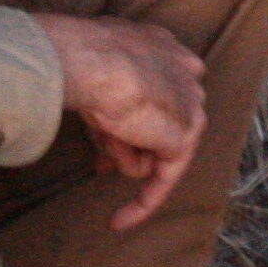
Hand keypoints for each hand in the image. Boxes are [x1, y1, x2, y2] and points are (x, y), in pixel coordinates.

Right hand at [39, 13, 203, 230]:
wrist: (90, 61)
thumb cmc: (79, 58)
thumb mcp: (96, 76)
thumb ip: (112, 101)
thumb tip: (114, 137)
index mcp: (162, 47)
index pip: (154, 88)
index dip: (132, 116)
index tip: (109, 133)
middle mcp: (184, 71)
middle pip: (159, 119)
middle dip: (132, 143)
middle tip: (102, 167)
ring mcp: (189, 104)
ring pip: (156, 145)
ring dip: (123, 155)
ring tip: (99, 154)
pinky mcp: (183, 135)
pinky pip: (166, 176)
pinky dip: (145, 200)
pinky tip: (121, 219)